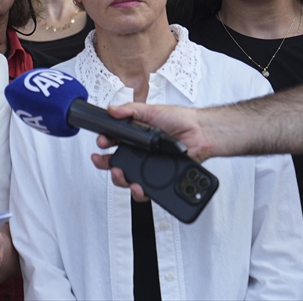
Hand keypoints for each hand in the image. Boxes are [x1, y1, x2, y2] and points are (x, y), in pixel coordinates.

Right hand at [89, 103, 210, 200]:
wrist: (201, 133)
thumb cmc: (180, 120)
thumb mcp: (152, 111)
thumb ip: (131, 110)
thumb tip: (112, 110)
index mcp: (135, 136)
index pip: (113, 141)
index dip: (104, 143)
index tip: (101, 142)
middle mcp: (140, 152)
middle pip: (115, 162)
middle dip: (105, 164)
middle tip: (103, 161)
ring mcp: (148, 167)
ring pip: (127, 179)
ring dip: (120, 179)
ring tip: (121, 174)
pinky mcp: (159, 180)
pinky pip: (145, 191)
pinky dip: (139, 192)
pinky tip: (139, 187)